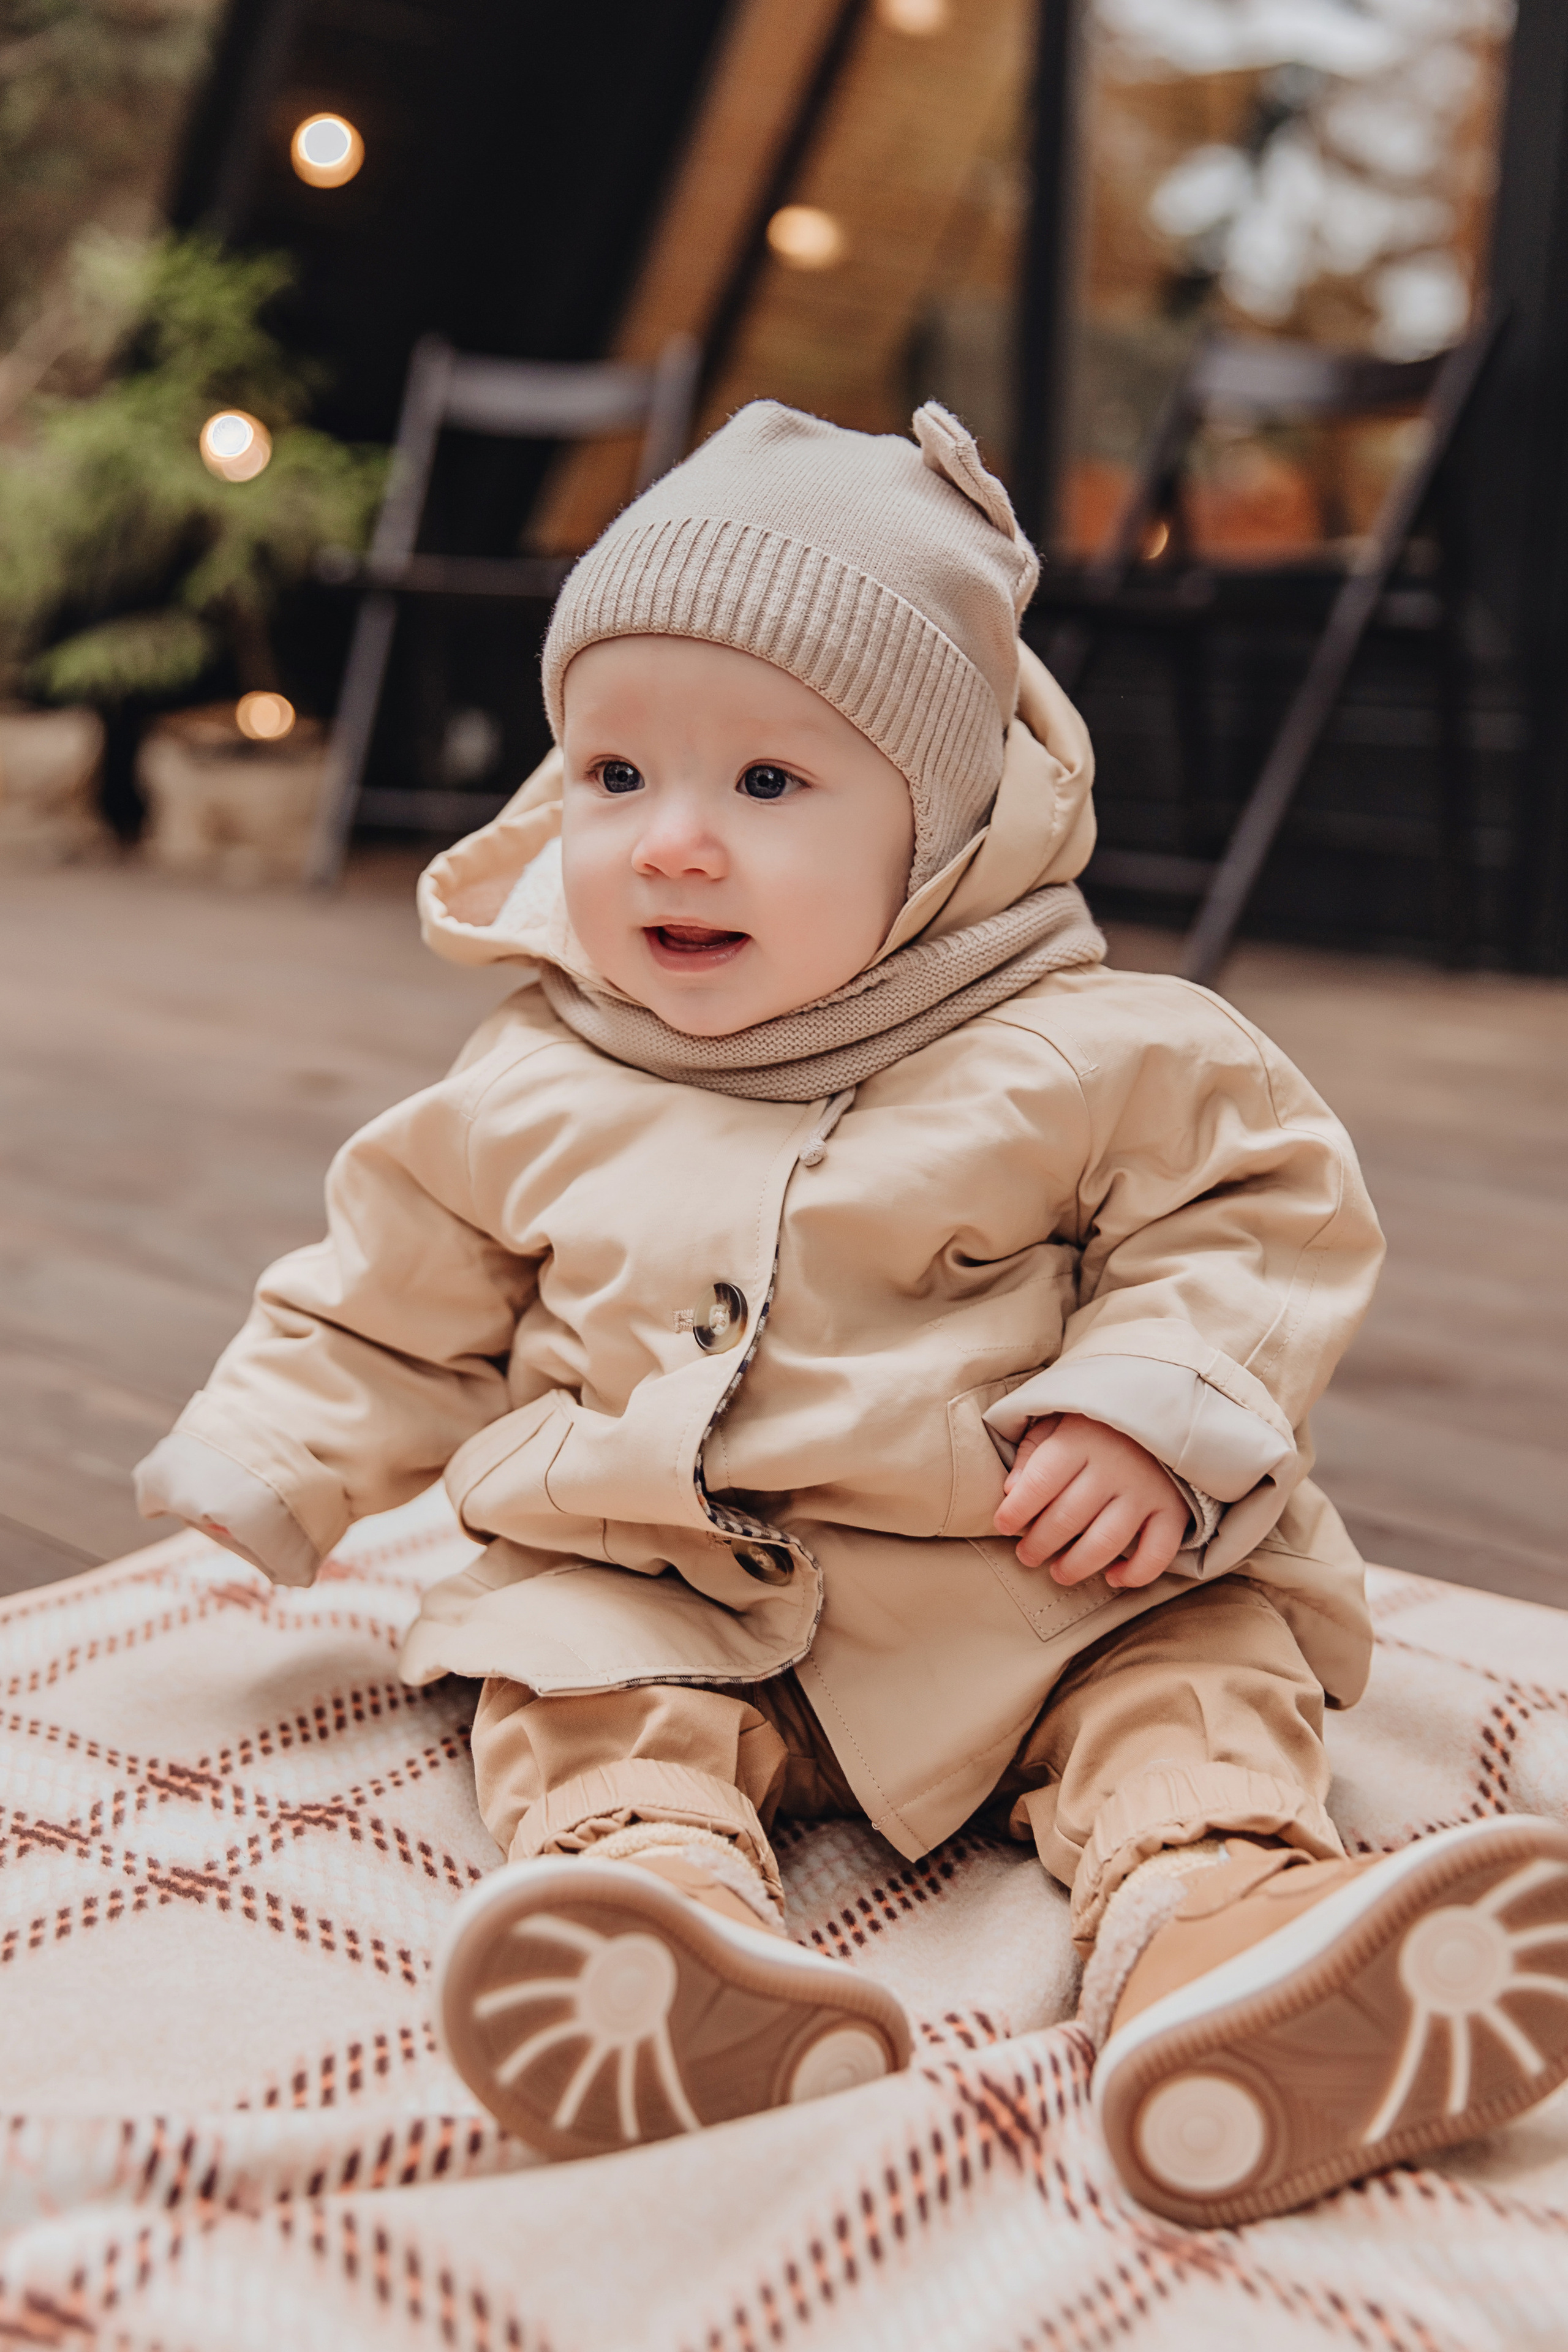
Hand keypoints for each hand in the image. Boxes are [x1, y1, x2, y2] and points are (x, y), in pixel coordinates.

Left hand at [992, 1412, 1187, 1590]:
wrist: (1164, 1407)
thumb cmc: (1099, 1422)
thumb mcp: (1059, 1420)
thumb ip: (1032, 1451)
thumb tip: (1010, 1491)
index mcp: (1080, 1440)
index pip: (1041, 1482)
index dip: (1016, 1510)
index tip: (1003, 1525)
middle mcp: (1115, 1466)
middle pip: (1068, 1518)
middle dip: (1039, 1544)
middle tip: (1026, 1555)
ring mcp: (1147, 1491)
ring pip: (1106, 1542)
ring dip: (1076, 1565)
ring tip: (1058, 1572)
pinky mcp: (1174, 1510)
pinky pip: (1156, 1553)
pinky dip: (1135, 1574)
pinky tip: (1113, 1576)